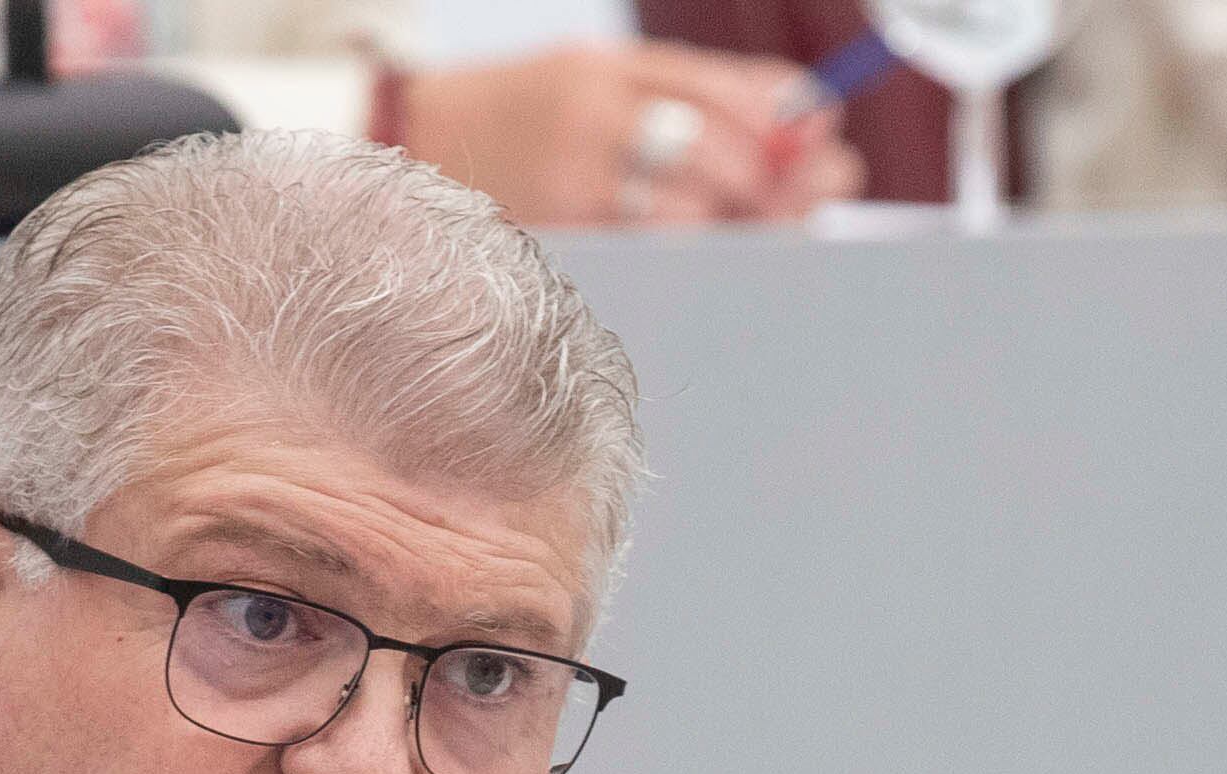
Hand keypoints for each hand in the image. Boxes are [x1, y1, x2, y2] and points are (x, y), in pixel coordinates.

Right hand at [396, 43, 861, 228]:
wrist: (397, 150)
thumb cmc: (514, 122)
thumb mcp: (593, 82)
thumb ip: (688, 94)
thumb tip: (802, 116)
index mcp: (605, 70)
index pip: (721, 89)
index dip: (787, 116)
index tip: (829, 138)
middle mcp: (591, 116)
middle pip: (719, 149)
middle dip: (779, 176)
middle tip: (823, 190)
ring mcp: (572, 177)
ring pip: (693, 207)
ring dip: (746, 219)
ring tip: (767, 225)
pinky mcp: (559, 232)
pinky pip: (652, 249)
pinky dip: (695, 249)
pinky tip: (709, 250)